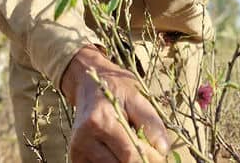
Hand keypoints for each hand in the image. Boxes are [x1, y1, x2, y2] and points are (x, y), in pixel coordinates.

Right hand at [60, 46, 169, 161]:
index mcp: (100, 121)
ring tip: (135, 149)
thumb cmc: (116, 89)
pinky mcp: (76, 158)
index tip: (162, 157)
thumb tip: (163, 150)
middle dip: (139, 162)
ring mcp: (77, 151)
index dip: (149, 158)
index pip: (129, 153)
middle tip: (151, 154)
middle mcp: (84, 139)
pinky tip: (119, 151)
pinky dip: (115, 162)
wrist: (87, 85)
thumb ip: (151, 124)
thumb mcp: (137, 98)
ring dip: (127, 162)